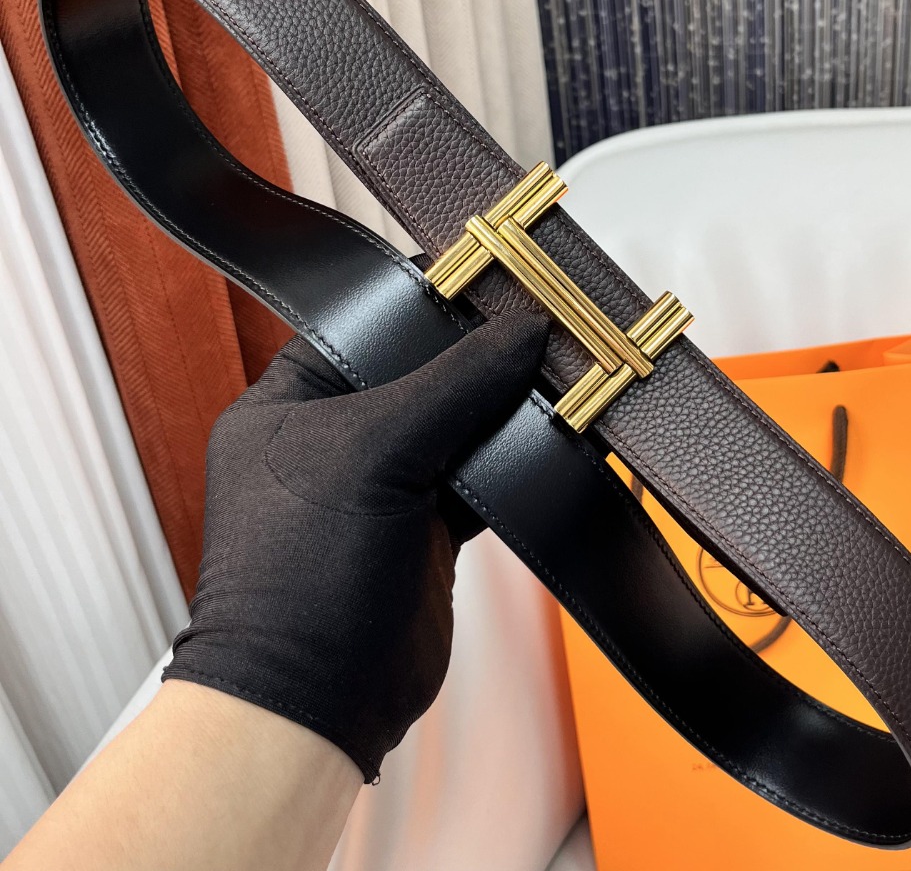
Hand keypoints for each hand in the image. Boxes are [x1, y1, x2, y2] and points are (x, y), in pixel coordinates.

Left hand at [163, 312, 547, 781]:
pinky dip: (513, 462)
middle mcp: (334, 439)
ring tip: (552, 378)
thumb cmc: (298, 583)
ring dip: (501, 409)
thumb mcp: (371, 454)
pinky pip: (478, 477)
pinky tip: (548, 442)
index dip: (423, 300)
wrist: (317, 705)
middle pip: (419, 373)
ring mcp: (383, 486)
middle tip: (537, 324)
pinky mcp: (426, 529)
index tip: (486, 274)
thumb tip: (516, 332)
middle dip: (476, 356)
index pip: (363, 326)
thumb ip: (450, 386)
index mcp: (288, 403)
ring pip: (456, 424)